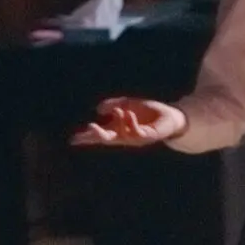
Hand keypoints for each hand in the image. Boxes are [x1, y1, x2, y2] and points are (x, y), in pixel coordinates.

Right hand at [71, 96, 188, 146]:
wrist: (171, 117)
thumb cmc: (150, 112)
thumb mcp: (128, 104)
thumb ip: (114, 105)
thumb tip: (98, 109)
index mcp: (119, 129)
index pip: (100, 134)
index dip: (87, 137)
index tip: (73, 140)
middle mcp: (126, 136)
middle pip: (108, 139)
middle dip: (98, 136)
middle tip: (89, 129)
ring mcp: (137, 137)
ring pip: (122, 136)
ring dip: (117, 124)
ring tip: (117, 111)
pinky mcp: (148, 136)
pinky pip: (137, 132)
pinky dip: (131, 123)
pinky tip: (127, 113)